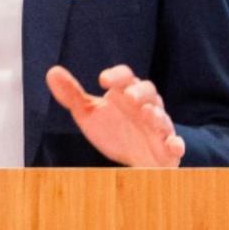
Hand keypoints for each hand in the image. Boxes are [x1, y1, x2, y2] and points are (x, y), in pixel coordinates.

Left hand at [45, 64, 184, 167]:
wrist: (130, 157)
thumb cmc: (112, 129)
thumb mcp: (87, 112)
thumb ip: (71, 94)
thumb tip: (52, 72)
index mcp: (126, 94)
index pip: (125, 77)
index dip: (117, 75)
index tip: (103, 80)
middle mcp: (145, 106)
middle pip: (148, 92)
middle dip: (139, 93)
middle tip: (128, 96)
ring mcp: (158, 127)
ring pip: (162, 117)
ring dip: (156, 115)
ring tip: (147, 114)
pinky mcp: (167, 148)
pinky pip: (175, 144)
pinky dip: (176, 144)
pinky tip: (173, 146)